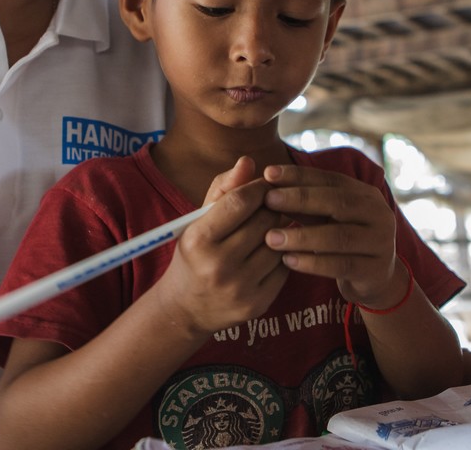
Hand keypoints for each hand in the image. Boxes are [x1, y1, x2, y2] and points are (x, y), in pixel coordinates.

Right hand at [152, 157, 289, 336]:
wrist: (186, 309)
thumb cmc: (194, 255)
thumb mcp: (197, 220)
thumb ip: (223, 188)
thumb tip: (248, 161)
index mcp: (198, 240)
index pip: (240, 201)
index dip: (258, 187)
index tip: (264, 185)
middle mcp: (218, 266)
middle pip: (264, 220)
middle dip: (269, 208)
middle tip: (267, 208)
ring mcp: (240, 288)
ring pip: (278, 242)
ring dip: (278, 231)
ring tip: (267, 230)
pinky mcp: (258, 303)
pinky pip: (284, 266)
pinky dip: (281, 255)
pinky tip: (269, 253)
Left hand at [260, 165, 403, 308]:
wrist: (376, 279)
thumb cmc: (342, 241)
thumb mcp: (326, 219)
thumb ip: (305, 204)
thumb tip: (268, 184)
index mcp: (365, 194)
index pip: (331, 179)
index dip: (300, 175)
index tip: (268, 174)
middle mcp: (378, 214)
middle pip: (338, 202)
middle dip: (300, 199)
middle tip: (268, 199)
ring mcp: (381, 242)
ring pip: (339, 236)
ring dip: (302, 236)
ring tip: (270, 238)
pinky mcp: (376, 270)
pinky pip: (342, 265)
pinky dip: (313, 263)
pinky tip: (288, 261)